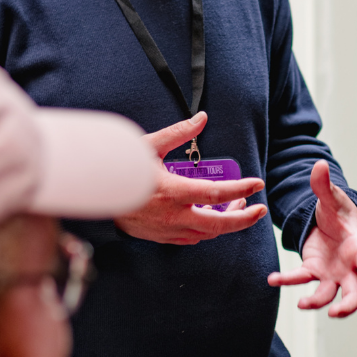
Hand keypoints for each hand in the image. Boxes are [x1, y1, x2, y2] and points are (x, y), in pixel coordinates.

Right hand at [114, 111, 267, 245]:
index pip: (217, 193)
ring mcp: (168, 230)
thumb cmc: (120, 169)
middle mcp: (174, 215)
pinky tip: (210, 217)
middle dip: (244, 219)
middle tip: (260, 209)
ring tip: (235, 206)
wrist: (96, 196)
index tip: (257, 184)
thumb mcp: (148, 146)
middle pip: (219, 225)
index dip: (241, 189)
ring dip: (225, 222)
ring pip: (208, 234)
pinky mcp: (162, 238)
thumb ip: (178, 133)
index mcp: (173, 191)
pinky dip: (207, 230)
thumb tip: (202, 118)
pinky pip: (193, 239)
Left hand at [268, 160, 356, 314]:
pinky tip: (272, 279)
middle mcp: (349, 267)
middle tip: (336, 313)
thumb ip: (325, 186)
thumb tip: (319, 165)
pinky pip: (301, 279)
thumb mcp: (332, 198)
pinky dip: (287, 281)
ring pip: (329, 295)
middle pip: (355, 294)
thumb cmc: (339, 211)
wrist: (328, 220)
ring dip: (317, 303)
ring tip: (301, 303)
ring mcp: (332, 273)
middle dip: (348, 306)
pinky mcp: (314, 272)